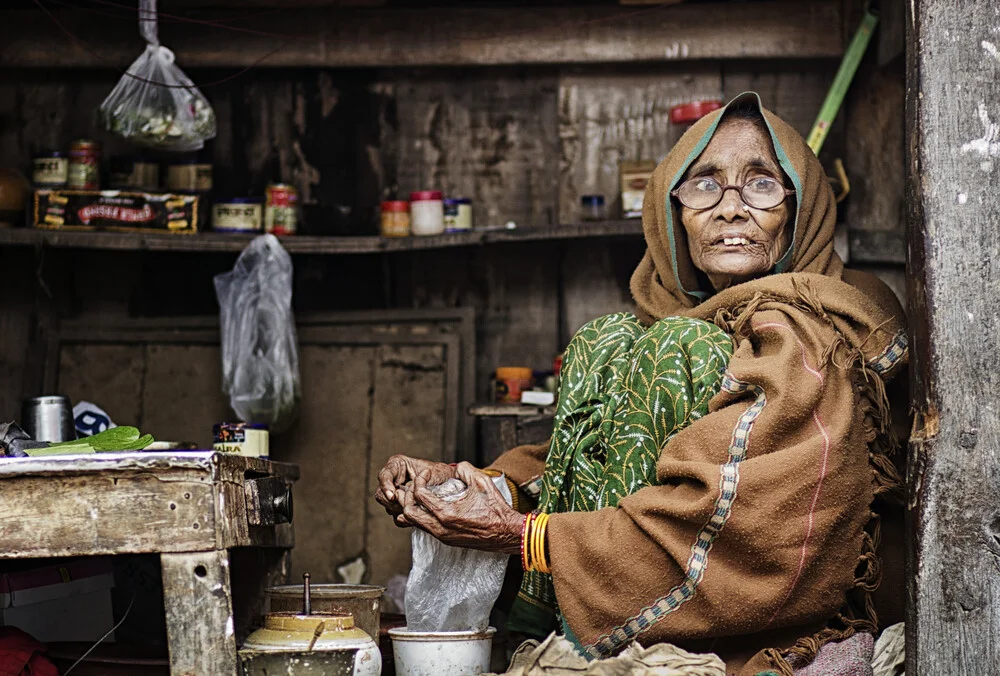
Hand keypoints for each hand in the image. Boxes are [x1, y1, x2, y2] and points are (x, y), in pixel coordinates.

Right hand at [375, 455, 456, 519]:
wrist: (452, 486)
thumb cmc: (443, 475)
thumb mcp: (435, 473)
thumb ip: (421, 481)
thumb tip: (407, 492)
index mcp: (399, 465)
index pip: (384, 475)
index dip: (386, 486)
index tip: (393, 496)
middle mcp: (394, 479)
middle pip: (381, 493)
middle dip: (392, 502)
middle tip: (405, 506)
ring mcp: (395, 493)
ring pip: (387, 506)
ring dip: (400, 510)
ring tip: (416, 508)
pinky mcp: (400, 506)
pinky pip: (396, 516)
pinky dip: (405, 519)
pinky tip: (417, 517)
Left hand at [397, 462, 523, 554]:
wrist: (507, 534)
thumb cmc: (496, 509)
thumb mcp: (482, 482)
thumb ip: (465, 469)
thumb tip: (455, 467)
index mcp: (447, 514)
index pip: (419, 495)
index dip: (420, 480)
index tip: (427, 473)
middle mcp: (441, 528)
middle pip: (408, 512)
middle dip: (409, 496)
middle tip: (419, 484)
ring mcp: (443, 536)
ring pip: (414, 522)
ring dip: (414, 507)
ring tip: (423, 494)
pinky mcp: (446, 540)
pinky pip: (425, 528)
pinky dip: (423, 515)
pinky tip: (433, 505)